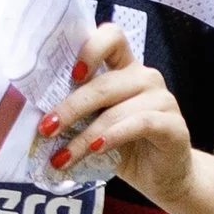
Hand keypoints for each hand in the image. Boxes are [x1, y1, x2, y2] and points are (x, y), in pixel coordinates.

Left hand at [37, 20, 193, 205]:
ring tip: (63, 156)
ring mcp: (162, 99)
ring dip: (84, 136)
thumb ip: (78, 115)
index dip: (91, 48)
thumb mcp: (96, 126)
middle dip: (70, 107)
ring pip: (116, 110)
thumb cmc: (125, 147)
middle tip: (46, 128)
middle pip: (104, 82)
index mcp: (125, 69)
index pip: (112, 37)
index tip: (70, 74)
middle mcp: (145, 78)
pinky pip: (140, 124)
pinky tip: (96, 150)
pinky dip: (113, 137)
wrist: (162, 177)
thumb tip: (39, 120)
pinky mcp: (173, 125)